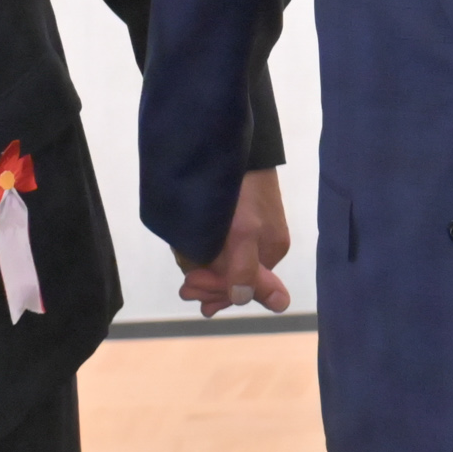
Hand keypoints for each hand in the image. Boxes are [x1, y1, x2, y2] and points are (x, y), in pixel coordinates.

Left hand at [176, 167, 293, 316]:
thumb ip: (246, 271)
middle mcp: (260, 247)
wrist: (233, 149)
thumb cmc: (240, 194)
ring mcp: (245, 233)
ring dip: (197, 263)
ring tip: (183, 255)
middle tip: (184, 284)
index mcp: (270, 254)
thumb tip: (255, 302)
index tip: (190, 285)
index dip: (215, 291)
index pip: (241, 289)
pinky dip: (198, 249)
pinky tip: (186, 245)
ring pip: (217, 262)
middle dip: (205, 280)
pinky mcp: (230, 219)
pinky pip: (213, 245)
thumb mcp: (243, 234)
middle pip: (229, 277)